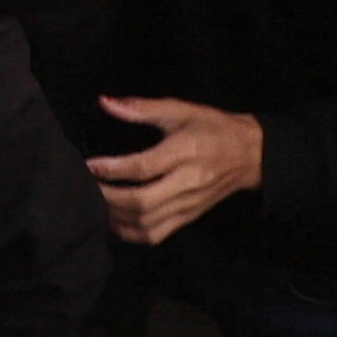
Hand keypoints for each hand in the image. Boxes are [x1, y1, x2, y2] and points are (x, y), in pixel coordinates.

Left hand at [89, 97, 265, 243]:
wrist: (251, 154)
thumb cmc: (212, 128)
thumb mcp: (180, 109)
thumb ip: (141, 108)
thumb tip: (105, 102)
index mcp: (186, 152)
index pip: (144, 167)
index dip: (112, 169)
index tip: (88, 164)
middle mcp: (188, 183)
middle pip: (143, 201)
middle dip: (108, 197)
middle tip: (85, 187)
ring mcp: (189, 205)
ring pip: (147, 223)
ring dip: (115, 217)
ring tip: (94, 203)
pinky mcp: (189, 218)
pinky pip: (156, 234)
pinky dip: (130, 232)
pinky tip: (113, 220)